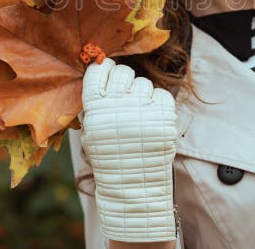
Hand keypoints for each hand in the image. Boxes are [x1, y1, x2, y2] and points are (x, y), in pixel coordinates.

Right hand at [80, 58, 177, 242]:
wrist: (131, 186)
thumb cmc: (108, 156)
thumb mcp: (91, 131)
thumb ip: (96, 104)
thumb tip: (103, 72)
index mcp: (95, 107)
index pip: (98, 70)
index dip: (104, 68)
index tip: (108, 71)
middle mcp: (118, 104)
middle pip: (122, 72)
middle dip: (124, 81)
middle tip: (125, 96)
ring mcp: (142, 109)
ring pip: (143, 83)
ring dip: (141, 94)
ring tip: (138, 115)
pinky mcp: (163, 116)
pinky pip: (162, 94)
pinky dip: (158, 103)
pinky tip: (151, 119)